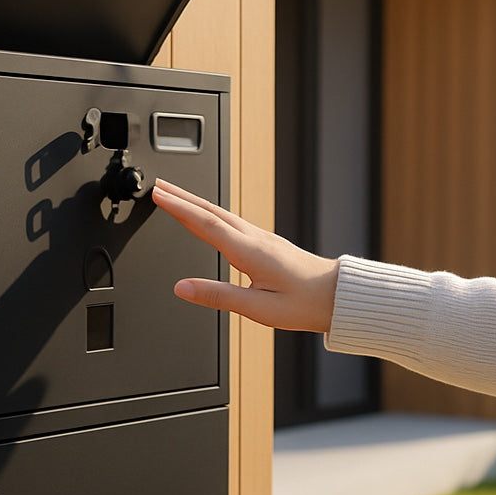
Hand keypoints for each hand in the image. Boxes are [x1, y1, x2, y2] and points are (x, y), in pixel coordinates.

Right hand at [151, 179, 339, 333]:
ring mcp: (262, 238)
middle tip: (158, 186)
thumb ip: (218, 296)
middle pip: (210, 211)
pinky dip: (211, 214)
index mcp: (250, 251)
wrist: (338, 296)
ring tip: (174, 196)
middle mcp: (255, 238)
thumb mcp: (257, 308)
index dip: (178, 208)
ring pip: (221, 213)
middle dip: (181, 197)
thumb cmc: (304, 304)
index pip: (205, 223)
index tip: (157, 195)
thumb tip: (183, 288)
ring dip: (195, 202)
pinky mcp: (266, 243)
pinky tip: (207, 216)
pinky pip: (231, 221)